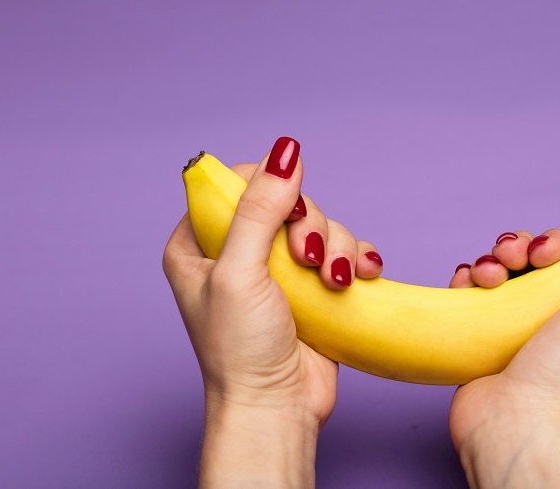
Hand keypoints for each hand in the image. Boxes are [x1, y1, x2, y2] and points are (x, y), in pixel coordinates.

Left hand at [162, 137, 381, 486]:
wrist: (277, 407)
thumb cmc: (240, 350)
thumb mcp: (240, 272)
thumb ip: (260, 209)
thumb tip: (285, 151)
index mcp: (198, 243)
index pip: (237, 184)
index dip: (269, 189)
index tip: (285, 216)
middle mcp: (237, 251)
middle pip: (287, 200)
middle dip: (309, 225)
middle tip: (308, 258)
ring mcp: (278, 269)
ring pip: (321, 224)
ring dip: (337, 246)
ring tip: (335, 280)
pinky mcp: (313, 287)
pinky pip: (343, 251)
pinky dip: (355, 258)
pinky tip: (361, 274)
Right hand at [448, 229, 559, 487]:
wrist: (518, 425)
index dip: (559, 244)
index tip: (547, 254)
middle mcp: (558, 322)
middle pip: (537, 261)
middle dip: (521, 248)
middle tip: (513, 260)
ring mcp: (518, 332)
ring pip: (503, 273)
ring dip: (492, 261)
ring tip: (488, 277)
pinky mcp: (483, 341)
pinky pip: (472, 295)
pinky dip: (467, 280)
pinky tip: (467, 283)